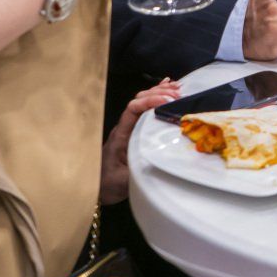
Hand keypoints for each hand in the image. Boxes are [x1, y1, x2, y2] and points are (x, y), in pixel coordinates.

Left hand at [100, 78, 179, 203]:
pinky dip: (157, 98)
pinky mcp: (136, 132)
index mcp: (121, 135)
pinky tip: (167, 90)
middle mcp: (125, 127)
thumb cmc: (108, 183)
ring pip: (143, 103)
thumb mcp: (123, 181)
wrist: (98, 188)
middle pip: (139, 101)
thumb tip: (159, 164)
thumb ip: (137, 172)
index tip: (167, 101)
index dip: (150, 101)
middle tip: (178, 94)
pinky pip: (145, 110)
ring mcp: (130, 128)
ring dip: (159, 93)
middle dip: (158, 93)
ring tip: (177, 89)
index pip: (132, 109)